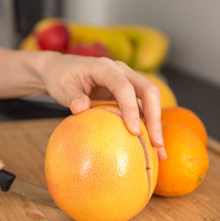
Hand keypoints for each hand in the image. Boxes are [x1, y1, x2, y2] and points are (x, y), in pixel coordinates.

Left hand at [41, 54, 166, 159]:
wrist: (59, 69)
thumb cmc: (60, 77)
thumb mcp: (62, 87)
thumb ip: (72, 97)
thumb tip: (81, 109)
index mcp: (105, 67)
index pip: (124, 87)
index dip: (131, 108)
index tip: (133, 131)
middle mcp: (121, 71)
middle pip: (148, 90)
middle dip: (154, 117)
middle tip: (156, 144)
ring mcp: (126, 80)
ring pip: (149, 99)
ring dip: (155, 124)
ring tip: (160, 152)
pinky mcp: (126, 91)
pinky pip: (141, 106)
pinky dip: (147, 123)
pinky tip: (149, 145)